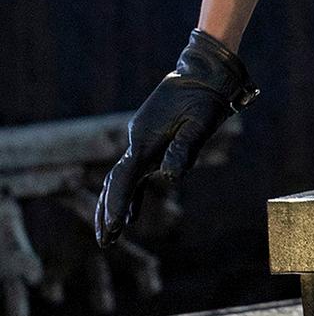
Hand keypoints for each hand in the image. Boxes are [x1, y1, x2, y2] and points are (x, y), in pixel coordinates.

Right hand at [95, 31, 256, 247]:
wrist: (205, 73)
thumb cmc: (206, 98)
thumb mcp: (201, 123)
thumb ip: (185, 149)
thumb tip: (170, 177)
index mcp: (145, 139)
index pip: (124, 177)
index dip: (117, 203)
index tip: (113, 227)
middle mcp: (138, 141)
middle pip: (115, 182)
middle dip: (108, 212)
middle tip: (105, 242)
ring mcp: (142, 140)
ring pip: (121, 179)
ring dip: (114, 205)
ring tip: (109, 235)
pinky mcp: (151, 141)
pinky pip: (135, 172)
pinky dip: (130, 193)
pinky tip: (131, 215)